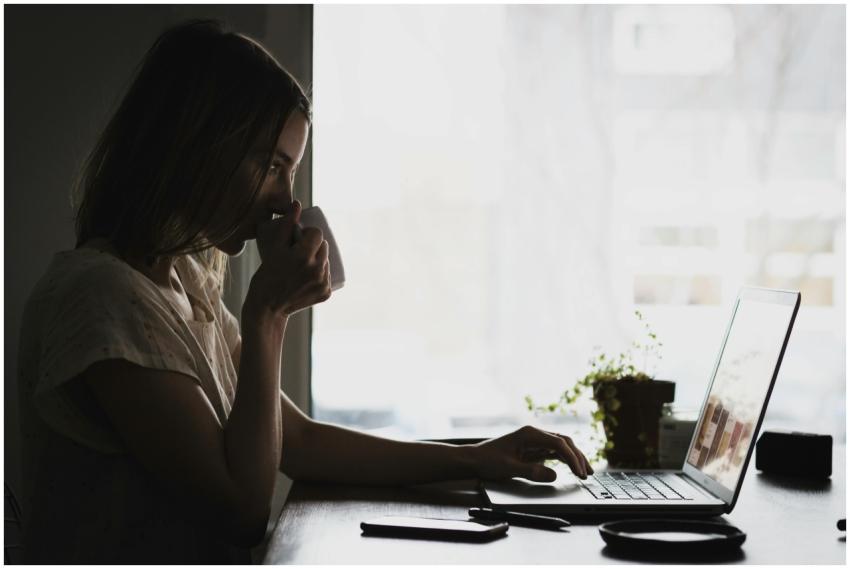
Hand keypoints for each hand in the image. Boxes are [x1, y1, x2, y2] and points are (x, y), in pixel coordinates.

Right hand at [249, 200, 330, 317]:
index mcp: (303, 256)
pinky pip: (327, 276)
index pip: (317, 234)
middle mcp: (317, 269)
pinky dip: (320, 274)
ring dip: (318, 259)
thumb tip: (297, 204)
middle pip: (324, 247)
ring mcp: (323, 283)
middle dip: (314, 246)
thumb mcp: (274, 249)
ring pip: (326, 261)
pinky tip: (309, 275)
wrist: (267, 307)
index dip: (309, 234)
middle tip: (299, 251)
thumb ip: (286, 225)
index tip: (299, 238)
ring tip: (303, 263)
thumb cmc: (266, 276)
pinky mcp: (326, 293)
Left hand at [471, 425, 592, 482]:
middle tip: (587, 473)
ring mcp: (535, 441)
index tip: (579, 472)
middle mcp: (534, 434)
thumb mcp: (509, 468)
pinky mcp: (533, 449)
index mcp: (529, 434)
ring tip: (586, 472)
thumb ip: (531, 471)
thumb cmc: (488, 460)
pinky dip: (565, 460)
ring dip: (574, 457)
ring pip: (561, 446)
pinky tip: (573, 468)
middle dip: (578, 457)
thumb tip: (554, 475)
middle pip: (564, 442)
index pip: (558, 443)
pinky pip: (554, 452)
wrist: (474, 459)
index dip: (572, 458)